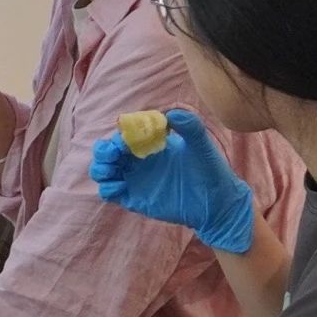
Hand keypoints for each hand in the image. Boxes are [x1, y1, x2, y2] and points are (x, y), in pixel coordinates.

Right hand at [88, 107, 255, 253]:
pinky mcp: (133, 199)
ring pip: (102, 171)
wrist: (217, 202)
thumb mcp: (201, 144)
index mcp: (150, 144)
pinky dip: (107, 188)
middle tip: (112, 153)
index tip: (125, 138)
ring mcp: (134, 180)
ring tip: (110, 169)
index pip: (124, 134)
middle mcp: (138, 161)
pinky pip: (108, 193)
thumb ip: (189, 125)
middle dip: (102, 150)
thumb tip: (169, 114)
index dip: (119, 134)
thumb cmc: (210, 170)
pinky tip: (121, 187)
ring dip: (99, 168)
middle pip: (106, 152)